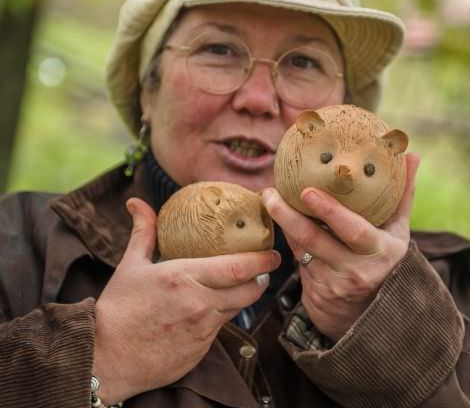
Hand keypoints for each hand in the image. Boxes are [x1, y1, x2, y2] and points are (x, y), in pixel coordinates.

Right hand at [94, 197, 280, 403]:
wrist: (105, 356)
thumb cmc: (118, 307)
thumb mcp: (131, 265)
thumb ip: (143, 232)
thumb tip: (137, 203)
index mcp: (183, 277)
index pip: (236, 267)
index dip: (261, 260)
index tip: (273, 253)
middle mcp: (199, 303)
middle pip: (248, 290)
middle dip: (262, 278)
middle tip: (266, 268)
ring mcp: (202, 329)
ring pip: (237, 310)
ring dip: (245, 296)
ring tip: (243, 285)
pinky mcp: (201, 350)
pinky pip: (221, 329)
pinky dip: (223, 315)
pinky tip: (213, 308)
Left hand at [263, 153, 419, 341]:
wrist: (368, 310)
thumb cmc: (384, 257)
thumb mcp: (398, 231)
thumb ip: (402, 195)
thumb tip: (412, 155)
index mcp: (382, 250)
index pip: (354, 231)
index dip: (330, 212)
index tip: (307, 191)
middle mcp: (357, 269)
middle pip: (315, 239)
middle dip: (288, 215)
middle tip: (271, 193)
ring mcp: (334, 281)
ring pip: (300, 247)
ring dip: (282, 221)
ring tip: (268, 197)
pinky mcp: (316, 289)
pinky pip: (297, 255)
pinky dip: (288, 235)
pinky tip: (276, 215)